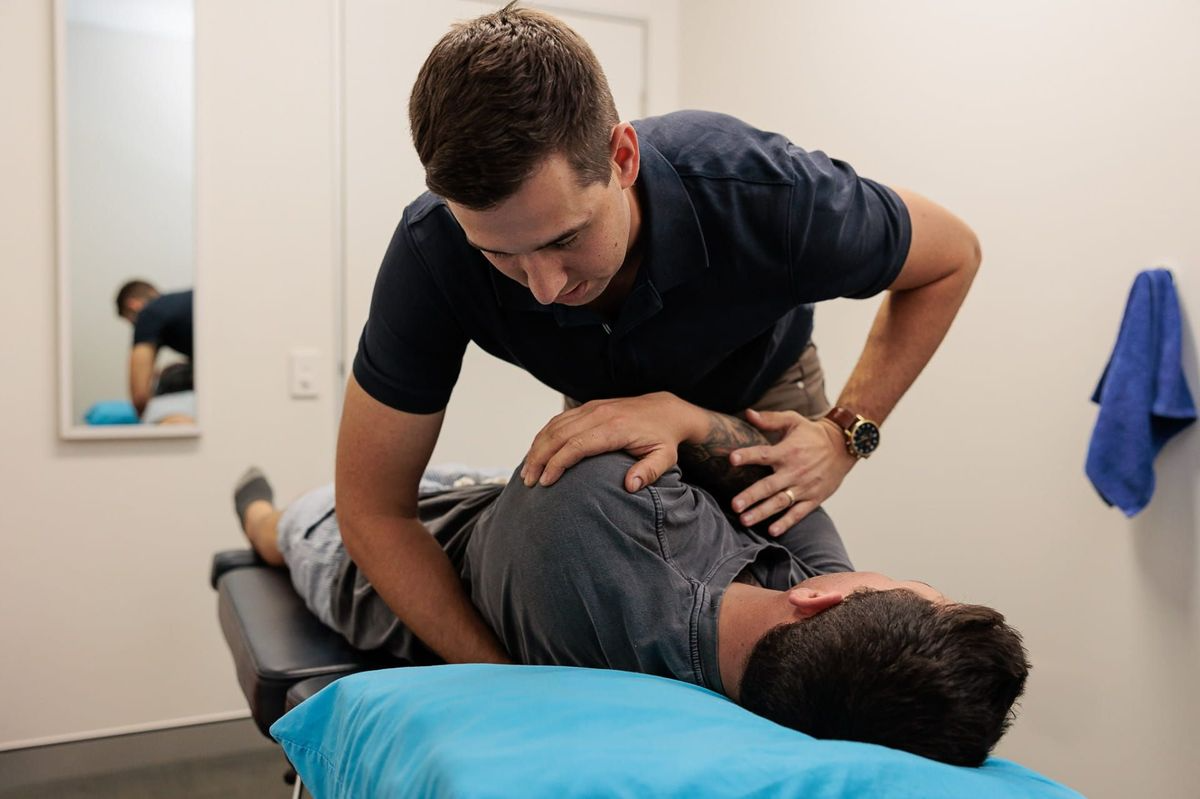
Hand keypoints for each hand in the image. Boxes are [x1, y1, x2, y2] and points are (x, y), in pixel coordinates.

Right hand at [520, 392, 701, 492]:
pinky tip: (537, 452)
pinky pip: (559, 420)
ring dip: (537, 447)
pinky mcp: (588, 407)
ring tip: (527, 471)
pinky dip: (544, 436)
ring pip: (554, 425)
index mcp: (615, 428)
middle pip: (558, 435)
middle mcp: (600, 414)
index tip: (546, 482)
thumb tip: (630, 486)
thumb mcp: (664, 457)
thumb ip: (649, 472)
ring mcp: (592, 408)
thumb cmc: (663, 438)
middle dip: (539, 458)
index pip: (577, 445)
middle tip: (529, 481)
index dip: (558, 463)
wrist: (666, 410)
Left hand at [728, 409, 855, 534]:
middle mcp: (795, 470)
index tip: (731, 459)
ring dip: (762, 512)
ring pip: (781, 502)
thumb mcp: (793, 420)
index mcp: (787, 451)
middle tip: (734, 505)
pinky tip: (772, 531)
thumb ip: (770, 419)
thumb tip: (748, 413)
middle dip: (751, 495)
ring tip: (745, 520)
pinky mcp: (814, 498)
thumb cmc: (812, 433)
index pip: (764, 454)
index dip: (747, 456)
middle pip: (769, 485)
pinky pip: (799, 513)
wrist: (844, 446)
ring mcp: (805, 487)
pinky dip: (786, 522)